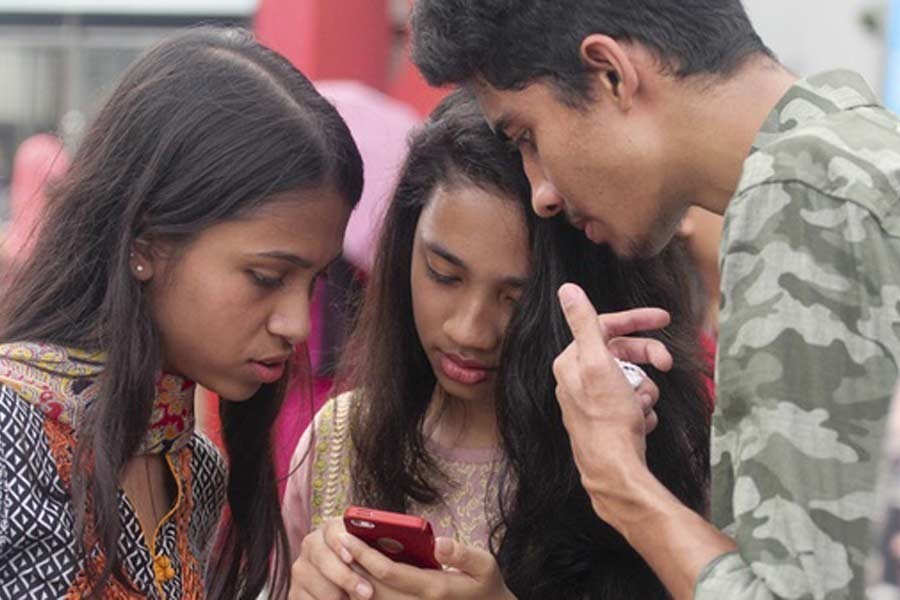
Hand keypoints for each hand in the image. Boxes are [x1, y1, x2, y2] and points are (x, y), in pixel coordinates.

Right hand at [289, 518, 373, 599]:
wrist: (350, 593)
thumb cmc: (371, 570)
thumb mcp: (376, 556)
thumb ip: (376, 550)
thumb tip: (392, 544)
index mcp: (333, 529)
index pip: (333, 531)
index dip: (341, 544)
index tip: (351, 558)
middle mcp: (312, 545)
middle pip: (321, 557)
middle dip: (345, 577)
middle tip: (366, 592)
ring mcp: (301, 569)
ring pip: (314, 582)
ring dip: (335, 595)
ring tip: (353, 599)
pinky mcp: (295, 592)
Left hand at [338, 534, 515, 599]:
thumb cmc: (485, 586)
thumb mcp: (485, 566)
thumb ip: (463, 553)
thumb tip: (439, 543)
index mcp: (435, 589)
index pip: (390, 573)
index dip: (365, 555)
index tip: (347, 537)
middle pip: (373, 589)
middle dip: (351, 567)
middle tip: (334, 545)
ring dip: (352, 582)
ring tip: (338, 558)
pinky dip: (363, 594)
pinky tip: (354, 578)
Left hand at [553, 283, 663, 520]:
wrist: (615, 469)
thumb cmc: (607, 418)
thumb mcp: (598, 362)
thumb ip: (584, 323)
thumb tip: (567, 289)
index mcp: (572, 362)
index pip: (606, 326)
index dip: (636, 319)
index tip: (664, 318)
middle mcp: (577, 380)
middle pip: (622, 354)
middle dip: (646, 360)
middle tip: (667, 365)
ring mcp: (592, 402)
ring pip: (632, 380)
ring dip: (645, 391)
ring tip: (641, 407)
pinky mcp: (606, 421)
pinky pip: (634, 403)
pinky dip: (643, 410)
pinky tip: (640, 422)